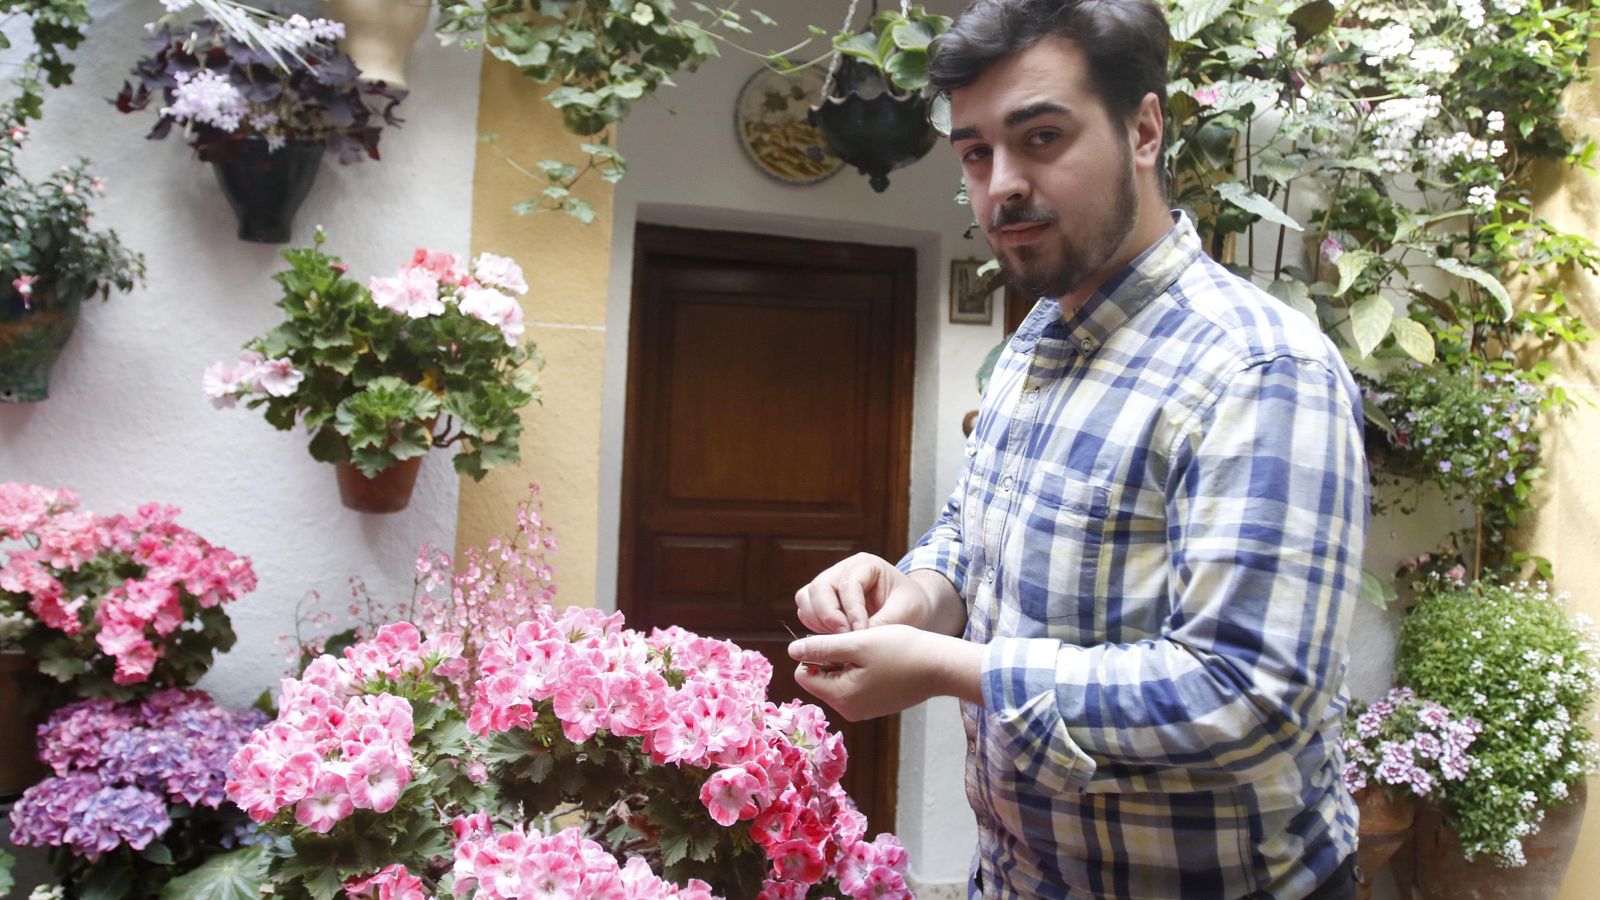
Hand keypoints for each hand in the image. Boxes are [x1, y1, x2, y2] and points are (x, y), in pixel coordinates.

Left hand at [788, 625, 983, 720]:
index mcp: (840, 697)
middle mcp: (848, 710)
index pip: (804, 673)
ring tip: (873, 653)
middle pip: (820, 678)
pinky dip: (861, 671)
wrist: (940, 667)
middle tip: (861, 646)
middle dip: (833, 659)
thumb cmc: (900, 650)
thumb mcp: (858, 643)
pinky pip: (854, 686)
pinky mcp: (875, 706)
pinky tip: (882, 662)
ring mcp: (862, 711)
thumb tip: (791, 651)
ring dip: (848, 663)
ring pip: (837, 680)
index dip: (817, 652)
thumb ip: (822, 647)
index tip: (843, 641)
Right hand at [793, 553, 932, 633]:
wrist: (910, 608)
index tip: (861, 632)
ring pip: (806, 599)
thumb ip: (882, 623)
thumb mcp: (906, 612)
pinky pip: (806, 612)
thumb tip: (856, 640)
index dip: (852, 610)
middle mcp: (842, 571)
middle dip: (829, 617)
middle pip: (819, 588)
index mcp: (865, 565)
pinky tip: (835, 638)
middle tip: (845, 638)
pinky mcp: (821, 602)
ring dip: (818, 622)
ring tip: (841, 638)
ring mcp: (828, 585)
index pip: (849, 585)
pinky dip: (814, 627)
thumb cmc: (910, 605)